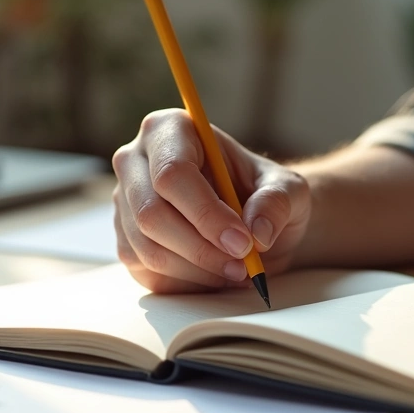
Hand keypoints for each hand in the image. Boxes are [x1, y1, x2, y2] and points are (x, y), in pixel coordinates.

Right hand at [112, 109, 309, 292]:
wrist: (253, 221)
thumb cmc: (264, 194)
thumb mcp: (288, 189)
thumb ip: (277, 202)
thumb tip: (257, 232)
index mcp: (168, 130)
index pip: (172, 174)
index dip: (206, 213)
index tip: (244, 242)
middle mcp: (134, 162)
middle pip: (151, 214)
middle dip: (202, 248)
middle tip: (244, 264)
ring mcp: (125, 204)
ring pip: (148, 249)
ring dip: (198, 269)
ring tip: (237, 270)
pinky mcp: (127, 242)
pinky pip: (147, 272)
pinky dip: (187, 282)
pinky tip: (216, 274)